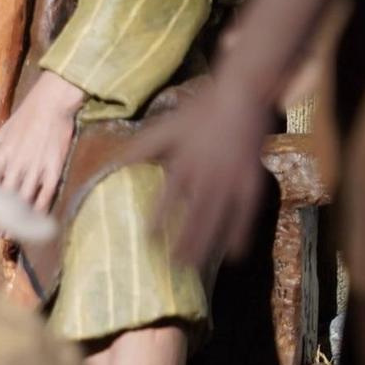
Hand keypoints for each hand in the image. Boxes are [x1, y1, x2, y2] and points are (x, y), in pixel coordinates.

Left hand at [0, 71, 84, 212]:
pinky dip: (40, 209)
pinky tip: (36, 222)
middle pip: (2, 198)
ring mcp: (34, 167)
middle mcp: (15, 164)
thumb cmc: (24, 118)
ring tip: (10, 236)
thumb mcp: (1, 134)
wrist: (51, 102)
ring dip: (16, 220)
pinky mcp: (53, 168)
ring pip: (23, 199)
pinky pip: (46, 194)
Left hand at [129, 77, 272, 268]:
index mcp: (184, 163)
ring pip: (216, 220)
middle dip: (181, 243)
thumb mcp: (165, 126)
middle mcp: (207, 176)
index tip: (146, 241)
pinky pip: (246, 215)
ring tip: (192, 268)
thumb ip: (140, 147)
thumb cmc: (199, 111)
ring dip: (204, 245)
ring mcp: (231, 181)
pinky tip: (234, 256)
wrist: (243, 96)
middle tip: (169, 267)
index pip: (166, 198)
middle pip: (193, 217)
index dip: (157, 220)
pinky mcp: (252, 183)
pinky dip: (240, 236)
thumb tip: (112, 164)